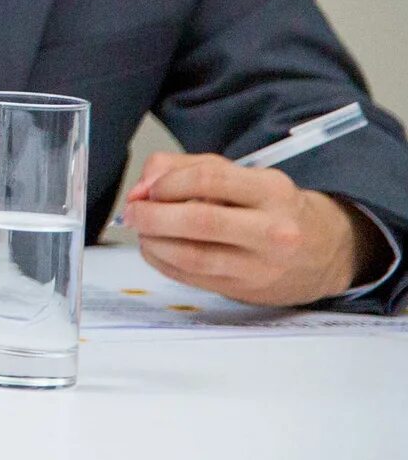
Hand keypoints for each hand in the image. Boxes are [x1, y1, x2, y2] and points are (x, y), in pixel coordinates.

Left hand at [123, 152, 369, 304]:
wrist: (325, 253)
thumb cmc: (274, 208)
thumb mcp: (242, 176)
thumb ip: (186, 168)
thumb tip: (143, 185)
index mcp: (272, 191)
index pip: (209, 179)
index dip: (168, 183)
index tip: (149, 188)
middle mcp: (272, 229)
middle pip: (199, 221)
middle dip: (152, 216)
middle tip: (133, 212)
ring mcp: (261, 265)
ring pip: (193, 256)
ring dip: (153, 243)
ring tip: (143, 232)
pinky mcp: (246, 291)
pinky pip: (192, 278)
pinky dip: (163, 262)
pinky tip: (157, 250)